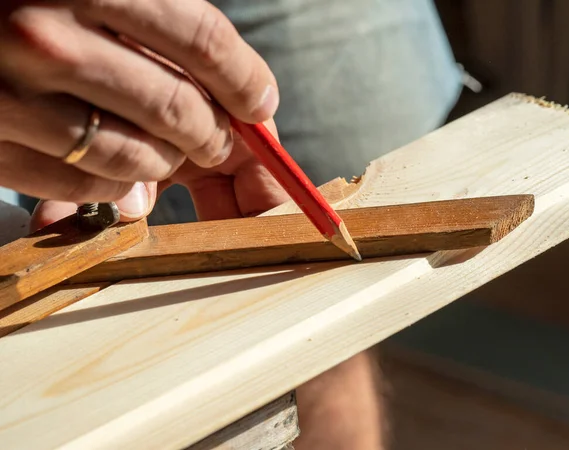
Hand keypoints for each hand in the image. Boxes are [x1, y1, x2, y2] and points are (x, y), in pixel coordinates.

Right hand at [0, 0, 280, 218]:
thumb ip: (159, 25)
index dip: (245, 78)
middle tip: (220, 140)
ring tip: (172, 154)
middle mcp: (43, 33)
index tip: (260, 102)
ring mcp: (10, 94)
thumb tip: (246, 96)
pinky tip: (121, 171)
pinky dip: (117, 186)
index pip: (201, 38)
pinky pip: (83, 185)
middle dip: (214, 133)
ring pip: (136, 156)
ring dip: (168, 162)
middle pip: (176, 106)